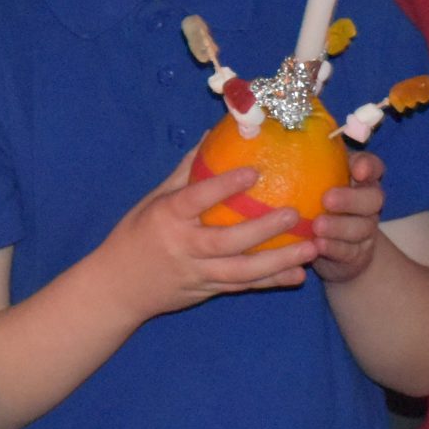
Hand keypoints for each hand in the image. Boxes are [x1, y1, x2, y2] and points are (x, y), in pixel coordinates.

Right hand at [96, 150, 317, 320]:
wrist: (116, 288)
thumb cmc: (134, 237)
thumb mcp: (151, 202)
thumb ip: (184, 174)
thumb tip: (211, 137)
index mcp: (165, 218)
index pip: (195, 199)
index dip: (223, 186)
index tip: (254, 171)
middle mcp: (182, 247)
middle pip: (226, 241)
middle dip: (263, 229)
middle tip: (295, 214)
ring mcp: (196, 272)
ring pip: (241, 271)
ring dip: (278, 261)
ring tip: (311, 248)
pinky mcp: (205, 291)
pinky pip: (242, 287)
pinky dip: (270, 281)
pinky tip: (297, 275)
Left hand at [312, 151, 387, 284]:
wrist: (337, 252)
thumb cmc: (314, 207)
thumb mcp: (309, 184)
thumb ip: (299, 166)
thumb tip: (259, 141)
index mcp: (358, 181)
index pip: (373, 166)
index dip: (368, 166)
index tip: (356, 169)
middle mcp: (367, 203)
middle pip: (373, 198)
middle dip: (351, 199)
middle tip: (327, 199)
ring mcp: (365, 230)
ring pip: (362, 227)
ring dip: (340, 226)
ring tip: (317, 226)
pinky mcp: (356, 254)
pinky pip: (349, 251)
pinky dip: (334, 248)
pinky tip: (317, 246)